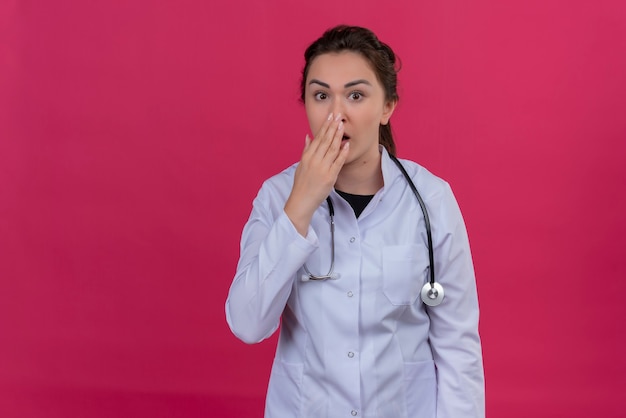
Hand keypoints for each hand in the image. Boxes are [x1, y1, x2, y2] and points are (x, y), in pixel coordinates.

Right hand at [285, 113, 348, 235]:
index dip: (325, 127)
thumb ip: (306, 150)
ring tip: (343, 125)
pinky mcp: (329, 177)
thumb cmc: (301, 184)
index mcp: (307, 157)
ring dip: (338, 136)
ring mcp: (322, 168)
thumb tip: (308, 137)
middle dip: (332, 127)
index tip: (330, 117)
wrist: (301, 201)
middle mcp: (314, 160)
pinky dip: (342, 153)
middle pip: (325, 141)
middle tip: (338, 115)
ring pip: (332, 149)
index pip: (317, 138)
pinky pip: (338, 163)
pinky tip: (347, 144)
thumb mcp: (301, 165)